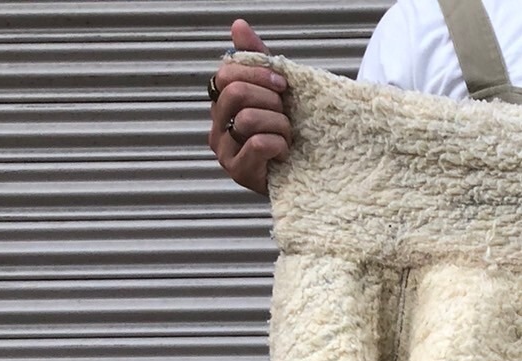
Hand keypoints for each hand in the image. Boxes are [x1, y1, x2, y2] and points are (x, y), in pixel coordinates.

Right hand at [208, 18, 290, 195]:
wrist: (305, 172)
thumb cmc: (286, 131)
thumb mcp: (275, 91)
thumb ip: (257, 59)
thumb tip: (239, 25)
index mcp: (222, 103)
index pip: (226, 73)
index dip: (258, 74)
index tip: (283, 85)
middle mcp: (216, 126)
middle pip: (235, 93)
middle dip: (270, 100)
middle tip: (286, 114)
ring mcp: (225, 151)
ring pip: (247, 119)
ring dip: (279, 125)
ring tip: (287, 138)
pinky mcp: (239, 172)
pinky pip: (258, 144)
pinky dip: (279, 145)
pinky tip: (284, 153)